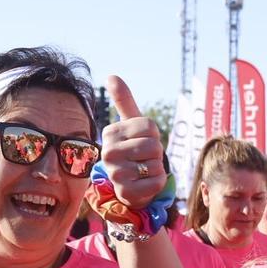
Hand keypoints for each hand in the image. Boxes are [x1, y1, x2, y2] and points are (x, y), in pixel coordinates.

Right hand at [99, 75, 168, 212]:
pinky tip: (144, 183)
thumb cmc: (134, 149)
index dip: (153, 135)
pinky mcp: (126, 192)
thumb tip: (111, 76)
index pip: (150, 127)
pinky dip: (158, 182)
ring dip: (156, 168)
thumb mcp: (132, 124)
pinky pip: (157, 182)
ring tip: (143, 170)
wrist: (131, 183)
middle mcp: (108, 152)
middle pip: (154, 146)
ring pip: (156, 164)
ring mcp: (115, 173)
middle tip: (144, 158)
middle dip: (156, 153)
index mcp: (111, 132)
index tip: (141, 141)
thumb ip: (124, 101)